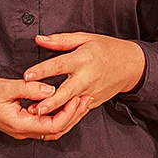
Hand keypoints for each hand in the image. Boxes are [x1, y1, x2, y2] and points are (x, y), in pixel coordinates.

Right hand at [0, 76, 78, 141]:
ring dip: (68, 116)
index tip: (78, 97)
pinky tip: (65, 102)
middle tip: (87, 98)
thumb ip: (30, 89)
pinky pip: (46, 124)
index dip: (68, 113)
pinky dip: (59, 115)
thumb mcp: (6, 88)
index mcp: (20, 124)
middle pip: (57, 130)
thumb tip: (52, 89)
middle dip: (74, 115)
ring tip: (81, 100)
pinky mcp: (23, 123)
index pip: (52, 125)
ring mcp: (24, 129)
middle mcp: (24, 131)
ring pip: (53, 129)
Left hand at [21, 33, 146, 137]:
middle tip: (34, 109)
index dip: (43, 70)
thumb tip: (39, 38)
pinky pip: (77, 110)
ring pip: (71, 105)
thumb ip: (60, 40)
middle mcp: (87, 77)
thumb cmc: (106, 49)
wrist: (129, 65)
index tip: (27, 76)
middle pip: (66, 91)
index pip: (59, 65)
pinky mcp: (93, 102)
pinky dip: (64, 114)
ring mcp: (91, 92)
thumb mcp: (84, 38)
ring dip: (54, 111)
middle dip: (49, 101)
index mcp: (83, 58)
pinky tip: (50, 119)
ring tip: (37, 116)